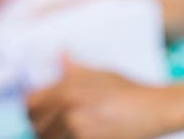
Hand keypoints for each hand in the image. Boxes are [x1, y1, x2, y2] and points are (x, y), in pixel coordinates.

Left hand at [26, 57, 171, 138]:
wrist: (153, 110)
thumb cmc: (128, 89)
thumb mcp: (100, 73)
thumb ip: (75, 68)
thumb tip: (60, 54)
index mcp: (69, 89)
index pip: (30, 103)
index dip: (30, 106)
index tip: (36, 106)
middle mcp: (69, 110)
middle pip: (35, 123)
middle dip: (38, 122)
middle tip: (45, 119)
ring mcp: (78, 130)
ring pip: (47, 137)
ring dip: (50, 133)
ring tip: (62, 127)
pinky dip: (65, 137)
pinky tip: (74, 132)